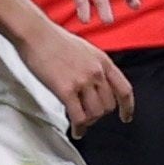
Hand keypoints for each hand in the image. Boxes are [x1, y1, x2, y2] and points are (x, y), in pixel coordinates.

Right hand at [20, 18, 134, 131]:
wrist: (36, 34)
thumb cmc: (54, 39)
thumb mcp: (85, 50)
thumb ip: (94, 67)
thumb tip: (96, 84)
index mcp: (103, 61)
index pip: (124, 89)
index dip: (128, 107)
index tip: (126, 117)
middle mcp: (96, 72)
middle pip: (109, 105)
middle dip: (100, 114)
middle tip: (89, 116)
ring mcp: (82, 81)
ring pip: (96, 113)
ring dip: (89, 121)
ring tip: (80, 121)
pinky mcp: (66, 90)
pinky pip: (79, 117)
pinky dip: (79, 127)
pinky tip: (76, 130)